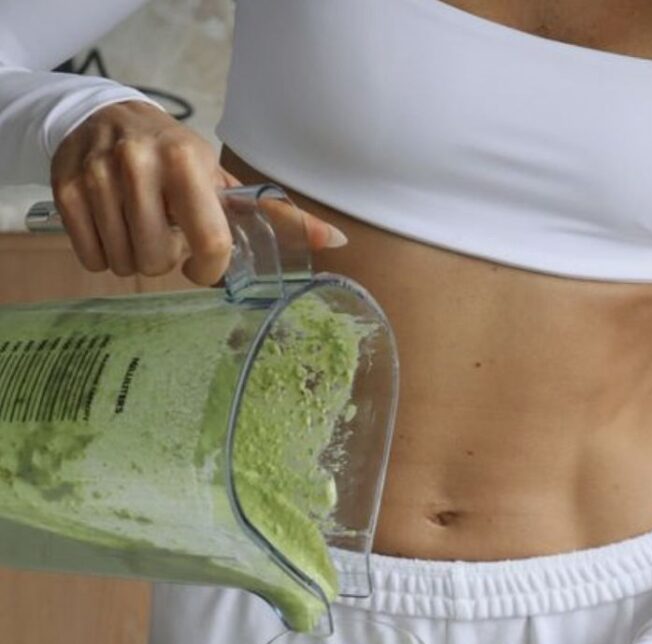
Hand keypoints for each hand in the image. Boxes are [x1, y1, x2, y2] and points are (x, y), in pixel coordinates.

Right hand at [51, 101, 344, 283]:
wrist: (106, 118)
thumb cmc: (177, 161)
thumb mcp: (225, 183)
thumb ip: (278, 217)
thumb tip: (338, 243)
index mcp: (189, 163)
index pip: (210, 244)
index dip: (208, 268)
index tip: (204, 263)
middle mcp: (140, 164)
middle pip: (158, 261)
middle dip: (166, 259)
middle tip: (166, 233)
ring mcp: (98, 177)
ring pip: (123, 263)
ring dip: (135, 257)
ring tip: (140, 225)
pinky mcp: (66, 191)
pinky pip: (91, 258)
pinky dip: (103, 253)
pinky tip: (113, 225)